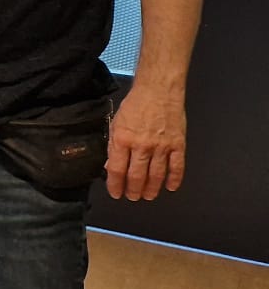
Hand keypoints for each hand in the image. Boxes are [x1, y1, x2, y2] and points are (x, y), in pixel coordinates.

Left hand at [106, 83, 185, 199]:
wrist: (158, 91)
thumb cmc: (135, 106)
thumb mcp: (116, 124)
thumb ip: (114, 146)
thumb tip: (110, 166)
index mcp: (122, 140)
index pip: (116, 170)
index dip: (115, 185)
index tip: (116, 193)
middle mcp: (141, 146)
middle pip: (136, 176)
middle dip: (133, 190)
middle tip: (133, 197)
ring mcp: (161, 146)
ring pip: (156, 175)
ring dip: (151, 189)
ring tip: (147, 196)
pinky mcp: (178, 144)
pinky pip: (177, 167)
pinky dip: (174, 179)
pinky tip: (170, 187)